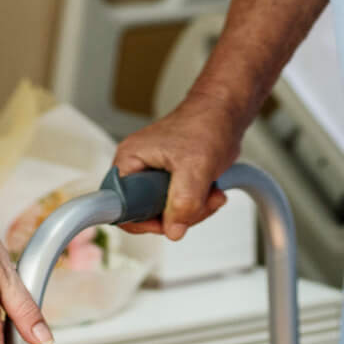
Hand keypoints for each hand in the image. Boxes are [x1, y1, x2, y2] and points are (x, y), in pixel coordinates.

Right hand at [112, 90, 249, 239]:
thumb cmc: (205, 125)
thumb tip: (173, 230)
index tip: (164, 222)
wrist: (224, 114)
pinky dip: (199, 205)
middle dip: (178, 214)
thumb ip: (183, 201)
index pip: (119, 206)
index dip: (140, 220)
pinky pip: (179, 207)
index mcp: (130, 161)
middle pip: (146, 214)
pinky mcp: (172, 181)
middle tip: (198, 202)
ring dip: (194, 210)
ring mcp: (155, 176)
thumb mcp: (195, 166)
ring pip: (166, 214)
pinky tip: (212, 191)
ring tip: (210, 193)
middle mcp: (138, 169)